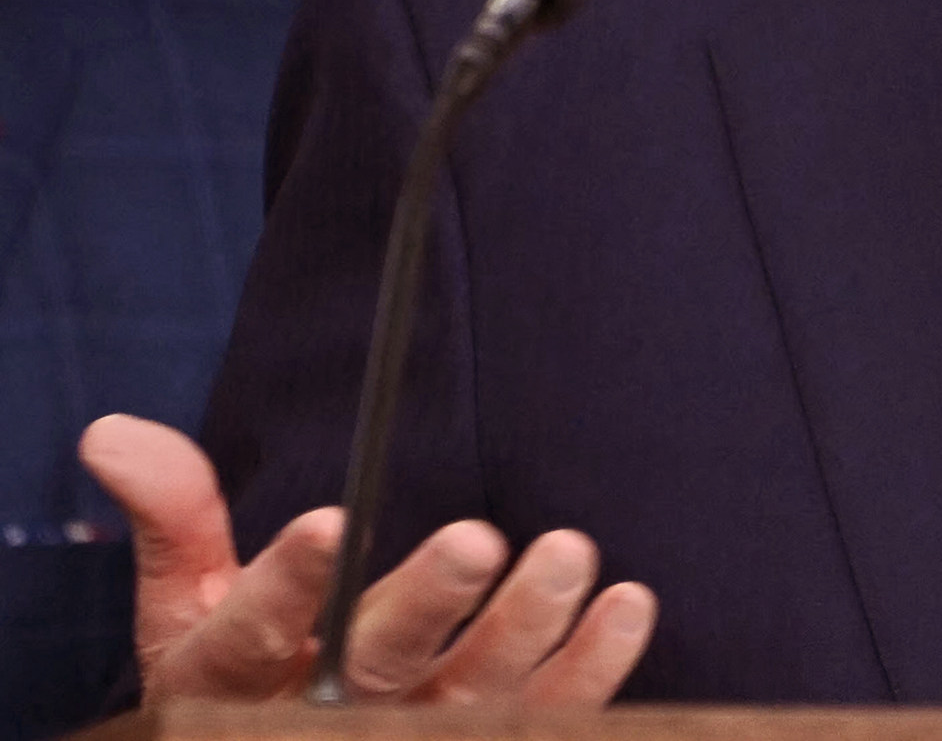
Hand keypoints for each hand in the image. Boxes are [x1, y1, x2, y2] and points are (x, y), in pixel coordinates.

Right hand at [79, 414, 656, 704]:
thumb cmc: (235, 677)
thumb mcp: (185, 606)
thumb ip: (176, 516)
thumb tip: (113, 432)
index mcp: (235, 678)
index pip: (257, 630)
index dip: (290, 581)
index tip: (331, 521)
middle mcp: (324, 716)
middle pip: (378, 663)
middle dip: (426, 602)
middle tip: (476, 538)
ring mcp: (411, 739)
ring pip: (474, 696)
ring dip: (526, 628)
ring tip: (567, 552)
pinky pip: (545, 720)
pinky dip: (589, 671)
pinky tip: (627, 606)